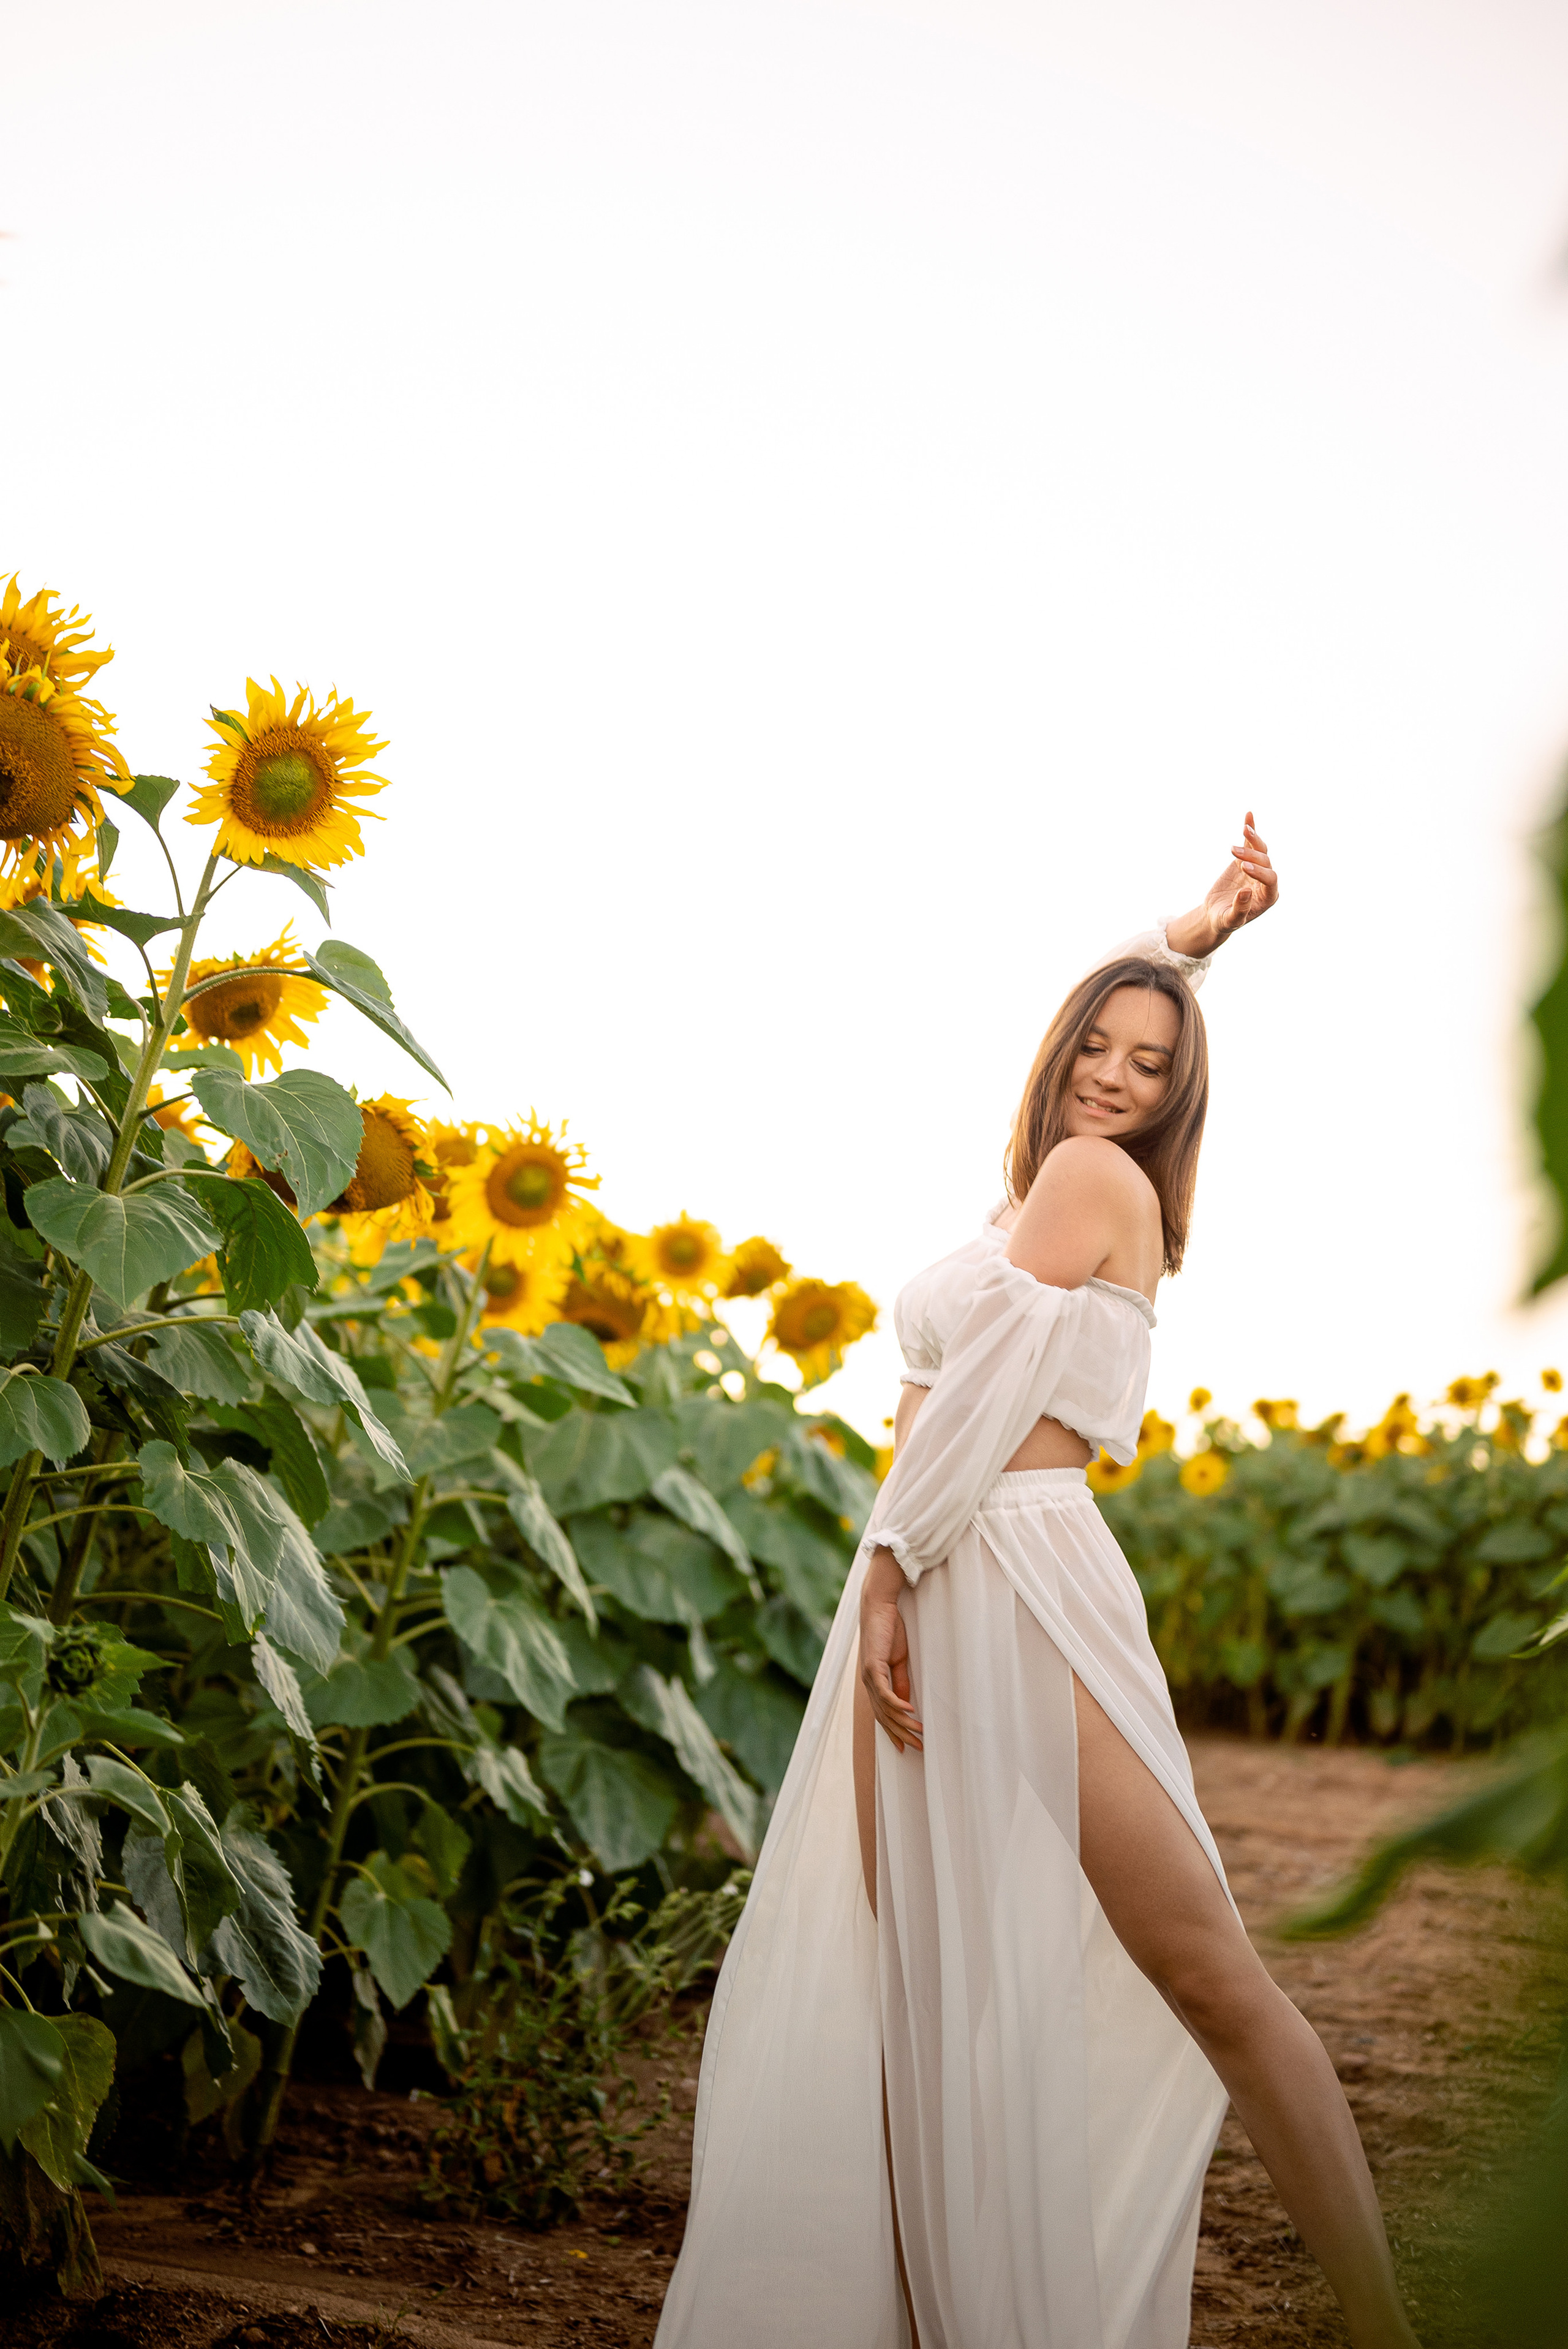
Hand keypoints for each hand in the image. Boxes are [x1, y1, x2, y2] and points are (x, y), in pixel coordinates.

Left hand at [859, 1547, 922, 1753]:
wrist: (879, 1606)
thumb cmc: (889, 1630)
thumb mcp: (898, 1660)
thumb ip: (900, 1681)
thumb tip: (906, 1703)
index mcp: (874, 1682)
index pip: (883, 1714)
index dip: (893, 1732)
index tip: (905, 1747)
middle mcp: (869, 1683)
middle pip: (884, 1717)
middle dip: (900, 1735)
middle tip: (917, 1748)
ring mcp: (869, 1676)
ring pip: (885, 1709)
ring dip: (904, 1723)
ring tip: (921, 1733)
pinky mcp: (873, 1667)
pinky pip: (885, 1692)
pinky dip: (898, 1704)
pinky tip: (911, 1712)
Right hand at [1203, 811, 1277, 939]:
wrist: (1215, 915)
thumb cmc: (1224, 921)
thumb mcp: (1230, 920)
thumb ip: (1240, 909)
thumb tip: (1247, 891)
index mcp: (1268, 897)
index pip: (1270, 879)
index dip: (1259, 872)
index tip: (1243, 867)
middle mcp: (1266, 881)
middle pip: (1265, 862)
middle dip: (1251, 856)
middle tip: (1233, 853)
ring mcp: (1256, 869)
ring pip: (1260, 850)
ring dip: (1253, 839)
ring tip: (1245, 829)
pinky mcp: (1245, 860)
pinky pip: (1250, 844)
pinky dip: (1250, 831)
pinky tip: (1249, 815)